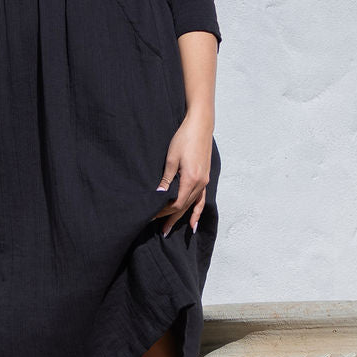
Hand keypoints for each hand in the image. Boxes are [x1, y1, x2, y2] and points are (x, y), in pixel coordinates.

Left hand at [153, 110, 213, 235]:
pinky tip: (192, 223)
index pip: (176, 203)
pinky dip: (196, 211)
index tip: (151, 215)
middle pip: (183, 207)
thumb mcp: (172, 158)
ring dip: (180, 218)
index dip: (163, 211)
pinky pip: (201, 199)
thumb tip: (160, 195)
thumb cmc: (184, 138)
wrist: (200, 126)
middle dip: (169, 218)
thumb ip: (167, 179)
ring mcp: (204, 182)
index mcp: (191, 180)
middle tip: (159, 229)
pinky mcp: (205, 178)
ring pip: (191, 205)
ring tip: (169, 229)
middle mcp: (200, 184)